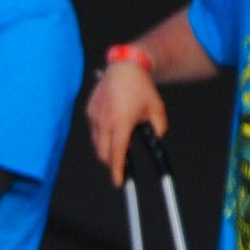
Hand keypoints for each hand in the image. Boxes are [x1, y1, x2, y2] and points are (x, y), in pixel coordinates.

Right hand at [84, 60, 167, 182]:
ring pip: (97, 143)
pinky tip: (112, 126)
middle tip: (121, 164)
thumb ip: (159, 128)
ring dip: (106, 149)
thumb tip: (157, 138)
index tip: (119, 182)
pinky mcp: (90, 111)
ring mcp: (95, 116)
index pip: (117, 154)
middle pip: (103, 154)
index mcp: (121, 123)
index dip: (117, 171)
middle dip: (111, 162)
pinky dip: (102, 134)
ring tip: (119, 141)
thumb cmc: (141, 87)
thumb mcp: (157, 109)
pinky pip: (94, 130)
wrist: (125, 67)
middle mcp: (105, 122)